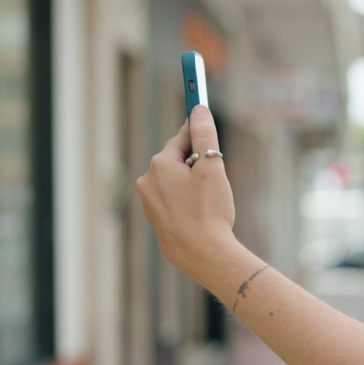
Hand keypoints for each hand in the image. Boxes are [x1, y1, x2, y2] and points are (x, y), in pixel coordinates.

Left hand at [135, 105, 237, 275]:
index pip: (182, 138)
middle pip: (177, 161)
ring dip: (192, 185)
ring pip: (175, 183)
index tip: (204, 119)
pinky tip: (201, 215)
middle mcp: (147, 182)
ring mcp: (149, 204)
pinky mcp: (156, 222)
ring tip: (209, 203)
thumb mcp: (212, 167)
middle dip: (197, 165)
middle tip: (216, 179)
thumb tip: (199, 109)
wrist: (204, 255)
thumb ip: (205, 135)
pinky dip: (187, 203)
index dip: (199, 133)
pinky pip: (173, 202)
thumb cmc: (209, 211)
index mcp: (159, 165)